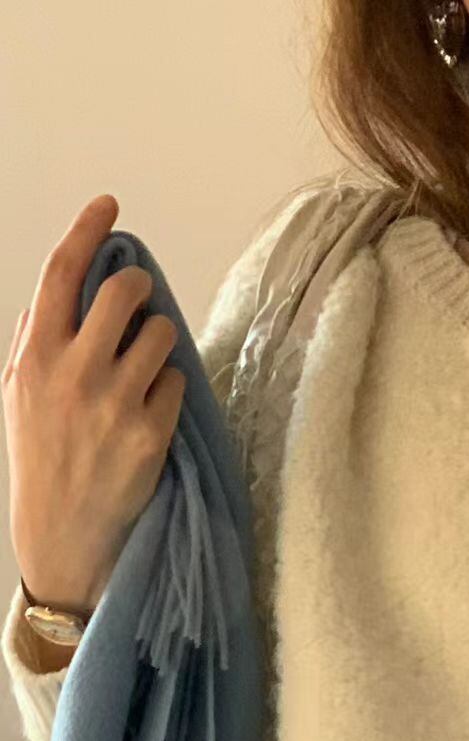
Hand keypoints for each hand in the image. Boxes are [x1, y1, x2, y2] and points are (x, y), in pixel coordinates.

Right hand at [4, 193, 183, 617]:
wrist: (63, 533)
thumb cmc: (42, 458)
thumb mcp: (17, 394)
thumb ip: (35, 339)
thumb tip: (58, 290)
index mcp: (35, 355)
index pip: (63, 272)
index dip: (88, 230)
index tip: (109, 205)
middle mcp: (74, 372)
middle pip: (124, 292)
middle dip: (139, 287)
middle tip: (139, 301)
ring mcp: (115, 402)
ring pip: (160, 334)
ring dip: (159, 339)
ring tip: (145, 365)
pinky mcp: (151, 433)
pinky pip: (176, 382)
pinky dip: (169, 387)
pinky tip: (151, 410)